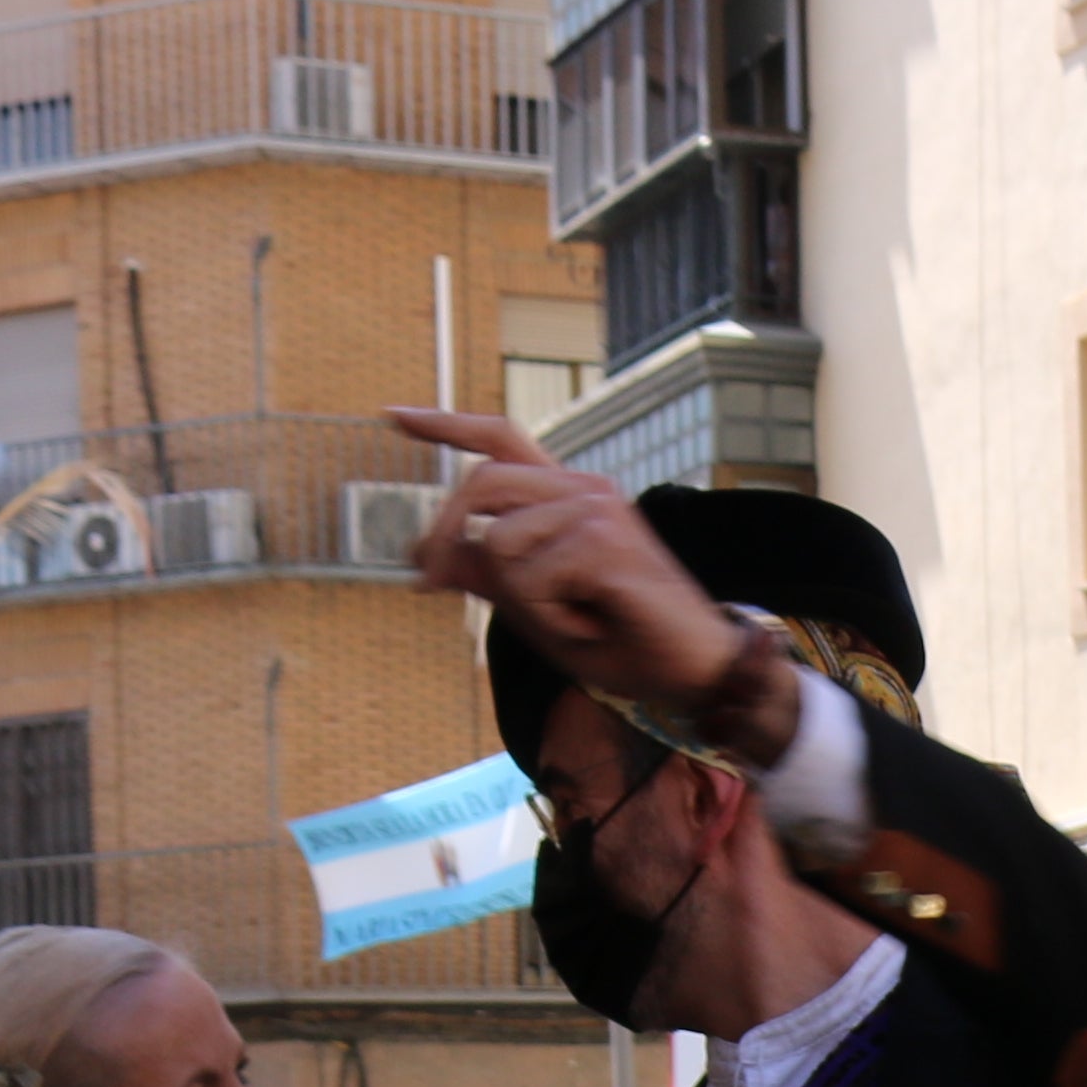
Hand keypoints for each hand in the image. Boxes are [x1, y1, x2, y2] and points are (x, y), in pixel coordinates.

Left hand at [383, 409, 749, 726]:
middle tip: (427, 583)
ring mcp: (597, 510)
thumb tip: (429, 558)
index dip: (445, 425)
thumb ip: (490, 575)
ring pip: (501, 545)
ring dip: (521, 601)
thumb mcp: (539, 608)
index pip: (500, 439)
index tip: (392, 415)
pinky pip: (530, 582)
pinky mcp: (605, 542)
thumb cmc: (623, 640)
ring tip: (573, 618)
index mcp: (569, 495)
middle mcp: (584, 489)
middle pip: (482, 484)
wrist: (694, 671)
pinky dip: (548, 618)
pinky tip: (590, 624)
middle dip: (446, 536)